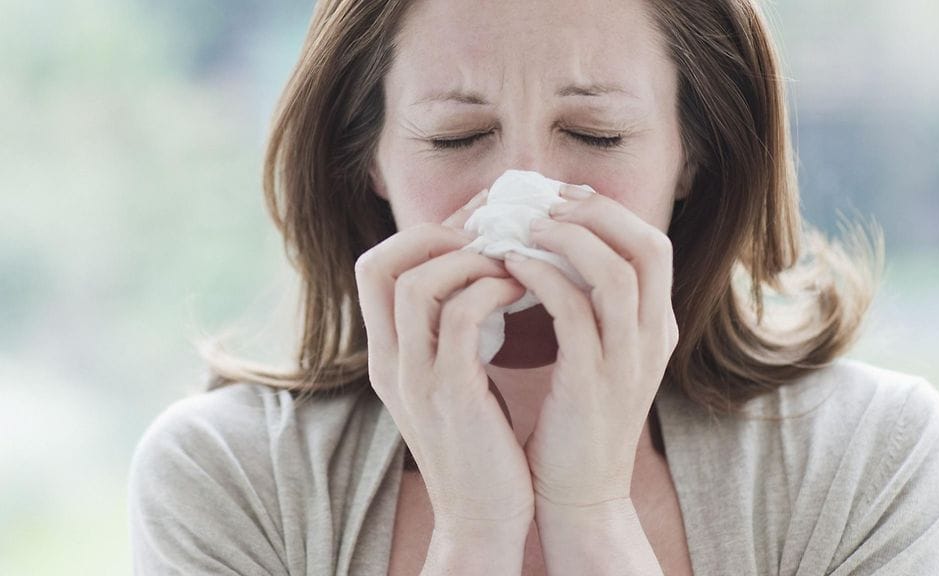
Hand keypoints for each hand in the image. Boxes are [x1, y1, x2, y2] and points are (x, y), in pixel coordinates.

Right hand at [354, 189, 534, 537]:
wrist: (484, 517)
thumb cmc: (481, 444)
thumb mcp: (453, 380)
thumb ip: (451, 333)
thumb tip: (480, 275)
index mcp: (388, 354)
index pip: (373, 268)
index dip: (421, 234)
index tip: (473, 224)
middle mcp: (390, 361)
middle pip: (378, 265)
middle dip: (436, 234)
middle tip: (490, 231)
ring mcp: (415, 378)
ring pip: (416, 286)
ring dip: (469, 260)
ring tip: (511, 260)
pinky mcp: (451, 395)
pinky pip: (462, 319)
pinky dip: (492, 290)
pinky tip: (522, 289)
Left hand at [503, 184, 679, 507]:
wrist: (580, 494)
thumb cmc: (576, 419)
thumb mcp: (600, 356)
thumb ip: (593, 307)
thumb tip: (559, 250)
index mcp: (657, 327)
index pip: (653, 245)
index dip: (608, 212)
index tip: (561, 197)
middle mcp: (654, 338)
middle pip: (648, 247)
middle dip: (596, 213)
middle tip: (543, 202)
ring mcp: (629, 361)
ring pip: (616, 273)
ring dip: (568, 238)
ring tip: (524, 227)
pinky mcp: (593, 383)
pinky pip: (573, 312)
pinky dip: (541, 278)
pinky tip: (510, 267)